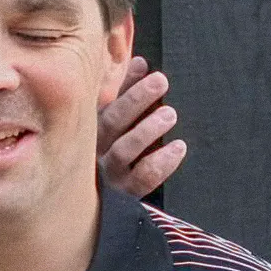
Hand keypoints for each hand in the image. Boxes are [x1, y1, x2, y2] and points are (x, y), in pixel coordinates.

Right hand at [98, 57, 186, 198]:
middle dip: (135, 99)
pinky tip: (178, 147)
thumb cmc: (113, 152)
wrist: (95, 208)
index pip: (106, 102)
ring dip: (147, 130)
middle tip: (160, 81)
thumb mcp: (117, 121)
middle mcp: (95, 151)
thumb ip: (126, 92)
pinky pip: (142, 179)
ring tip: (170, 113)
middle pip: (111, 122)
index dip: (125, 84)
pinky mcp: (124, 195)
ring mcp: (108, 174)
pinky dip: (160, 162)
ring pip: (123, 151)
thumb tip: (140, 61)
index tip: (145, 66)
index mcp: (92, 129)